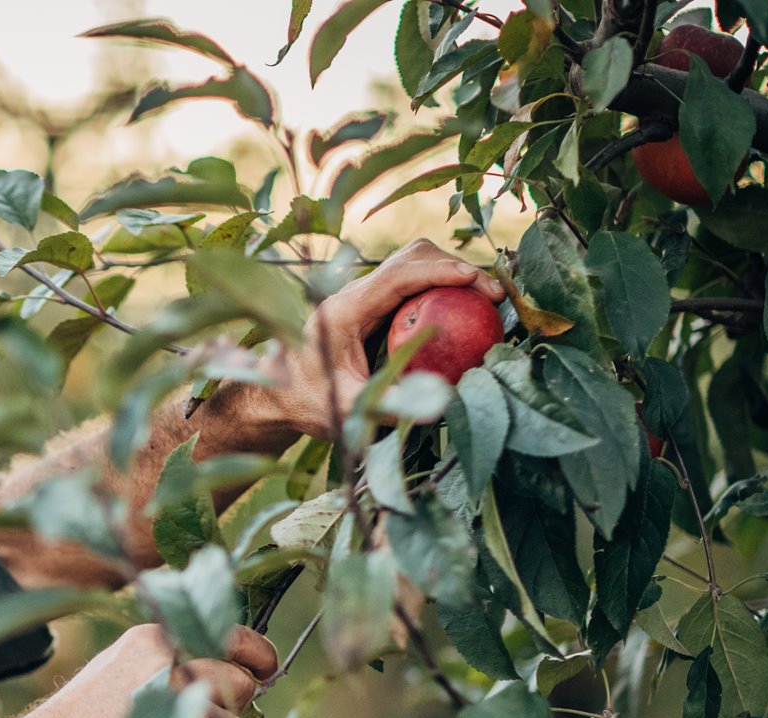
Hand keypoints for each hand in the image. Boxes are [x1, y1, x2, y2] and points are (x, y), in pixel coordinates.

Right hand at [22, 623, 277, 717]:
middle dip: (228, 713)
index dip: (257, 656)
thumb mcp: (123, 672)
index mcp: (153, 636)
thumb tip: (242, 676)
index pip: (232, 634)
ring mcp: (165, 703)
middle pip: (240, 685)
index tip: (265, 670)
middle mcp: (164, 660)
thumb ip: (174, 665)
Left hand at [261, 239, 507, 440]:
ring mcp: (363, 297)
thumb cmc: (305, 402)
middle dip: (455, 267)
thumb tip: (435, 409)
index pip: (397, 276)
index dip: (439, 271)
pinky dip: (441, 288)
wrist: (275, 396)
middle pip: (410, 258)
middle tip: (493, 295)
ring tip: (487, 299)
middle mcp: (353, 294)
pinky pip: (412, 284)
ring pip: (412, 264)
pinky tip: (466, 309)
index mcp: (343, 310)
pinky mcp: (372, 306)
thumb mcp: (345, 409)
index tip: (476, 280)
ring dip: (450, 273)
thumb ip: (385, 406)